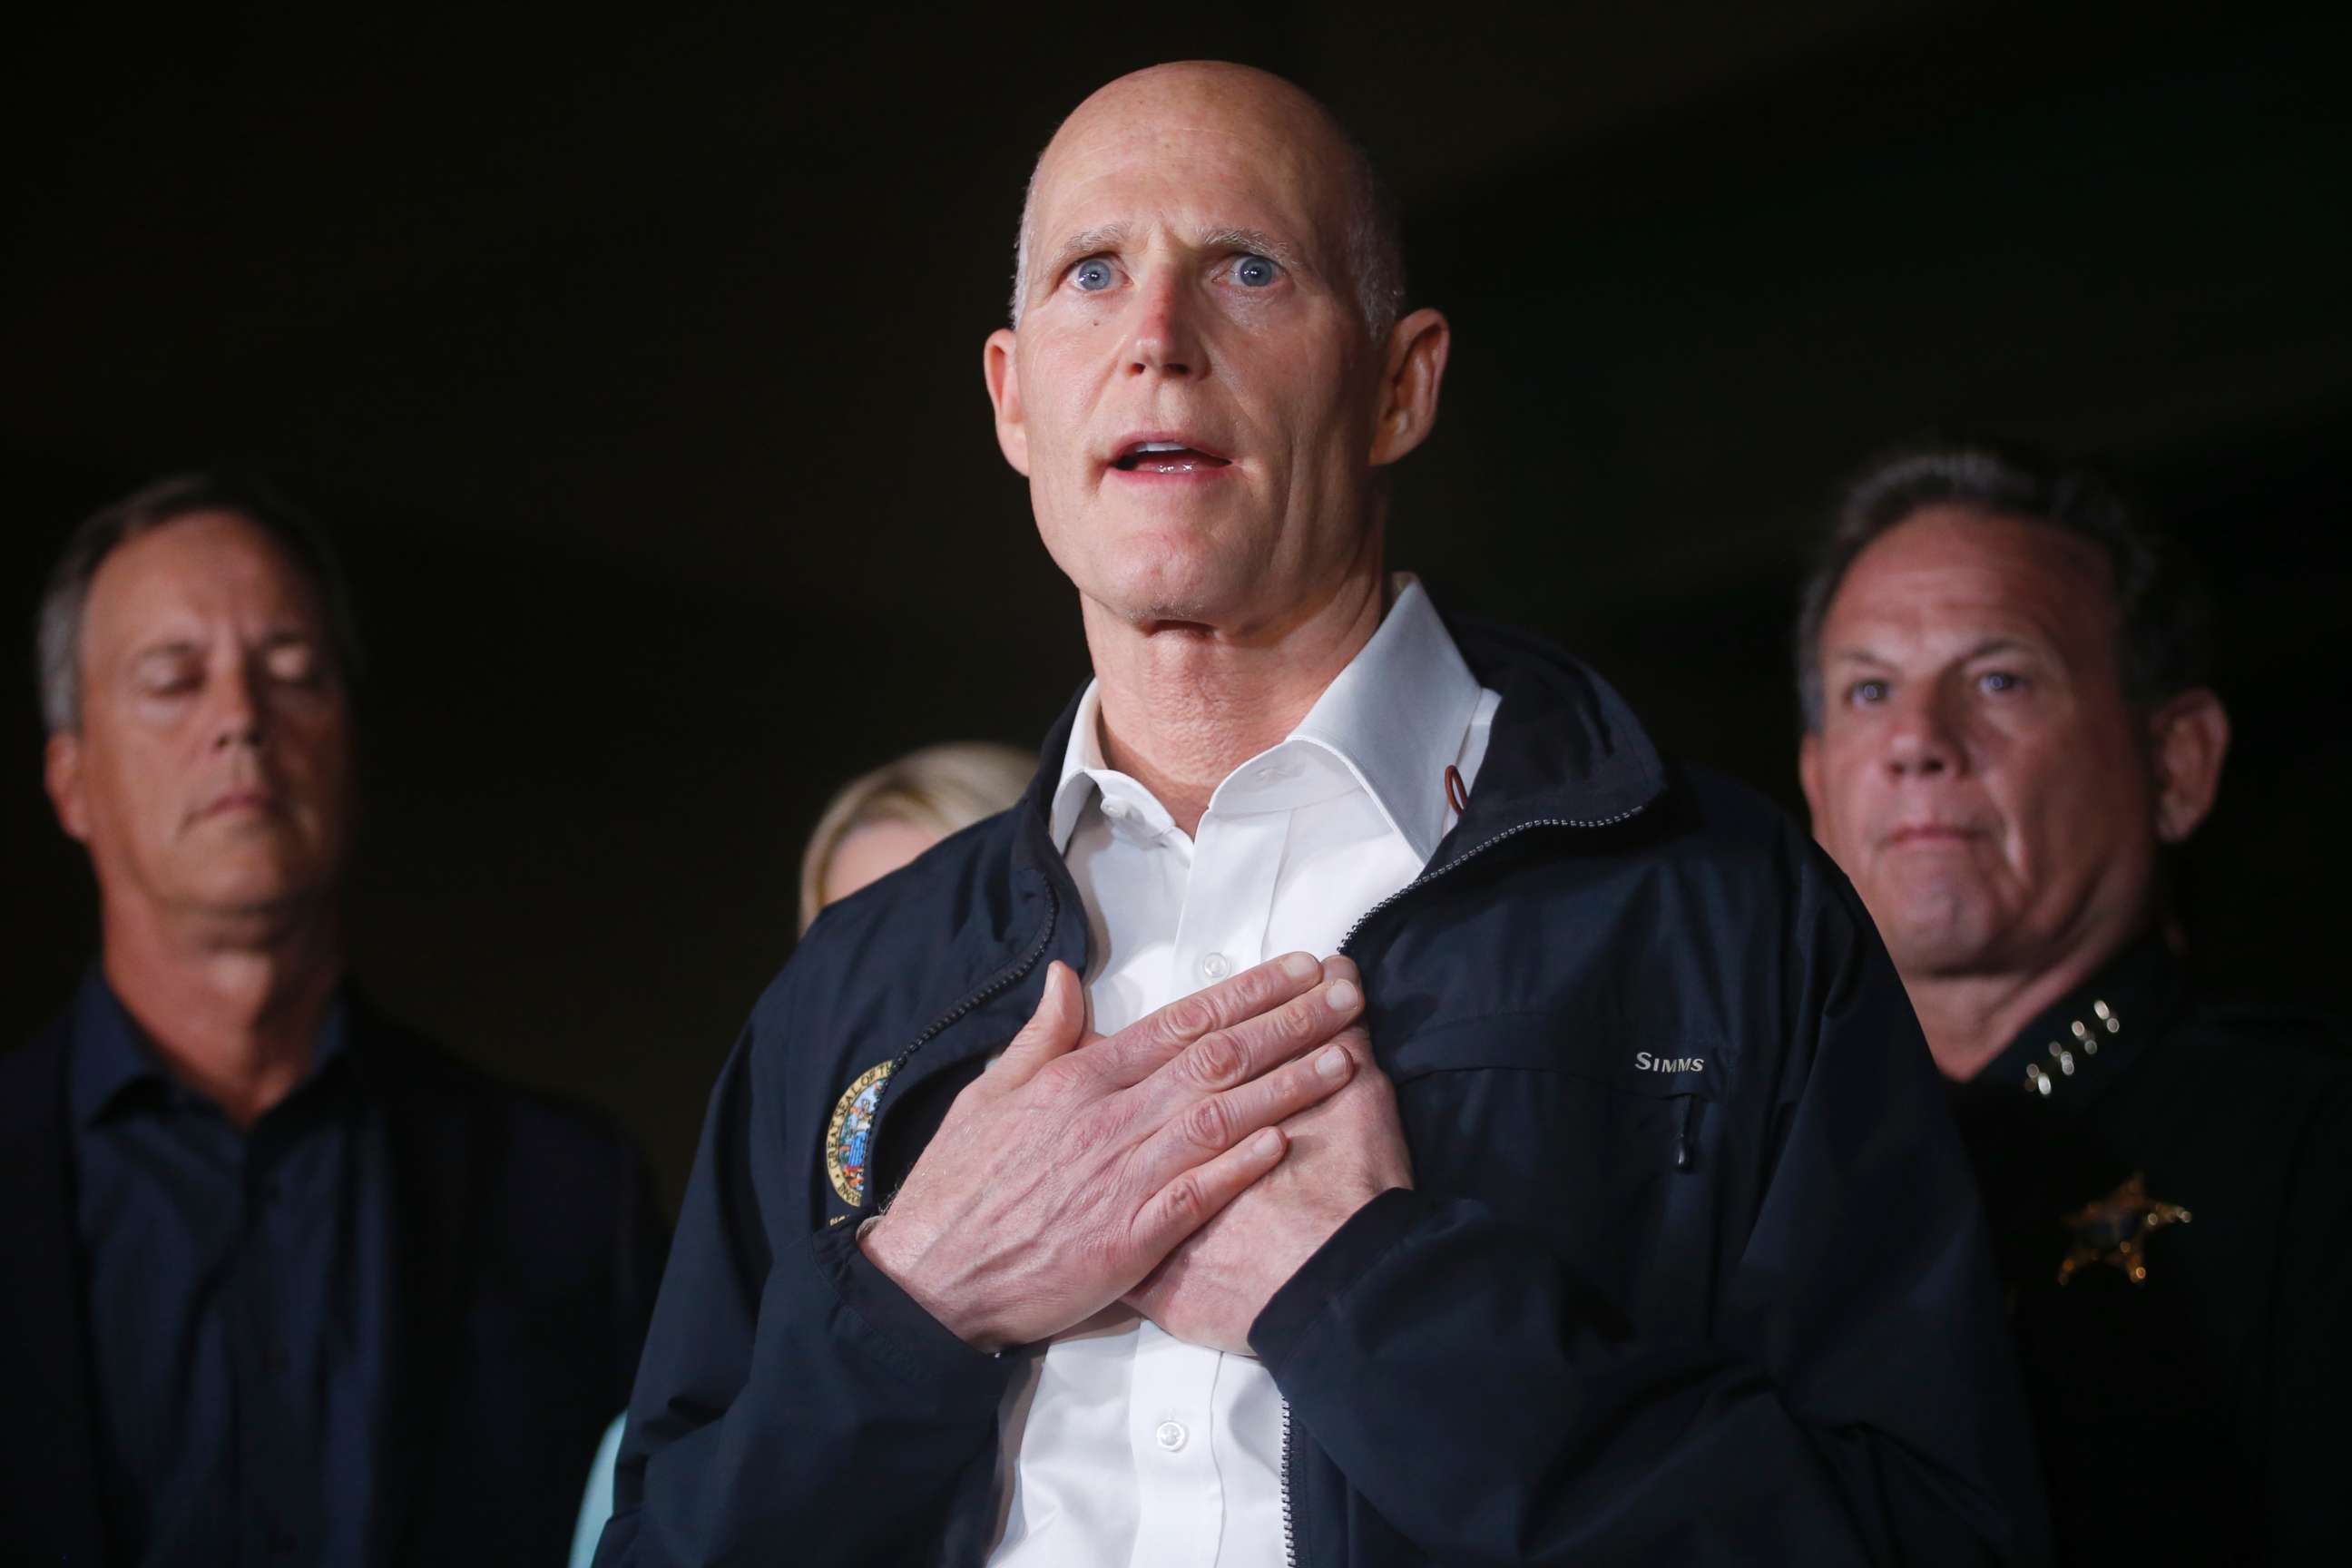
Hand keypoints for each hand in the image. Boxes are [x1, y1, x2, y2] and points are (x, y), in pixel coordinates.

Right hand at [861, 952, 1364, 1350]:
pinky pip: (1196, 1194)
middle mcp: (1107, 1118)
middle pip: (1215, 1058)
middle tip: (1346, 995)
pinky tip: (1287, 1140)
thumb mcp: (987, 1094)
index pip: (1180, 1021)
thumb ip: (1040, 1035)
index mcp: (1078, 1078)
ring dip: (1287, 1085)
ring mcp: (1121, 1178)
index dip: (1247, 991)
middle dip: (1289, 1022)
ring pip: (1220, 1117)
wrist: (930, 1279)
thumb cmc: (960, 1186)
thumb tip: (1065, 976)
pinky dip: (1242, 1166)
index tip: (1300, 968)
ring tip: (1344, 1056)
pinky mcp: (1129, 1240)